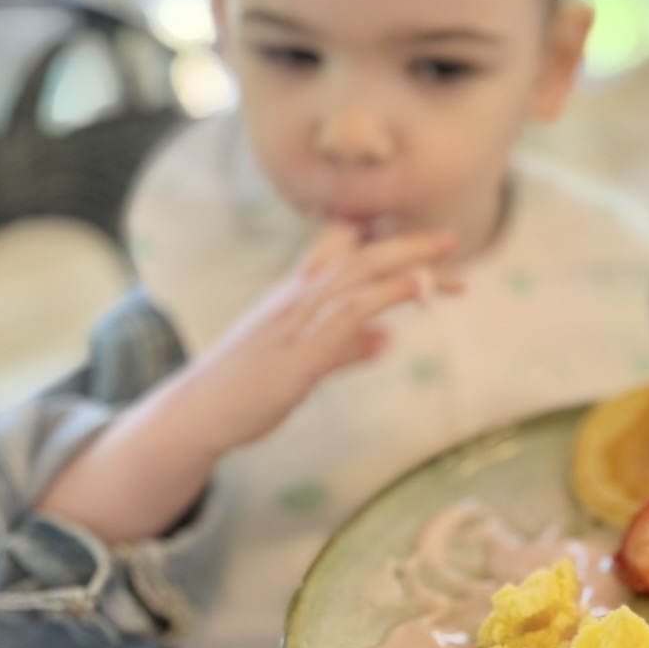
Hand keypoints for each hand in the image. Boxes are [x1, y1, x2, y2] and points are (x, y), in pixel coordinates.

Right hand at [181, 223, 460, 453]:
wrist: (196, 411)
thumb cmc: (244, 389)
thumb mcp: (304, 363)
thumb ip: (345, 348)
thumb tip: (384, 338)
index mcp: (295, 295)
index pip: (338, 248)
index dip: (378, 236)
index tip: (418, 239)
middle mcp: (297, 297)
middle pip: (360, 255)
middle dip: (408, 245)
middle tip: (452, 240)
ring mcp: (297, 320)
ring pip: (359, 276)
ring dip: (408, 267)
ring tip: (450, 268)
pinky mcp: (300, 352)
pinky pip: (348, 314)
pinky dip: (383, 298)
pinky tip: (413, 292)